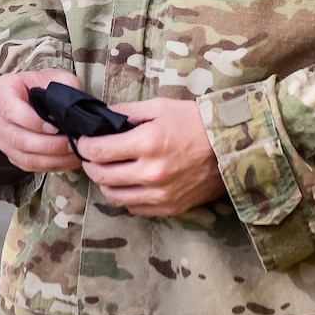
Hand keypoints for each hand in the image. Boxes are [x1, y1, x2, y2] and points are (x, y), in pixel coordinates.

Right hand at [0, 70, 83, 173]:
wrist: (41, 95)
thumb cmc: (47, 86)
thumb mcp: (59, 79)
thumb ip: (65, 91)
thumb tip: (72, 115)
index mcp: (2, 89)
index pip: (10, 109)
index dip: (33, 121)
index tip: (55, 126)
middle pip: (16, 137)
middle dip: (48, 145)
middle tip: (71, 143)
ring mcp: (0, 135)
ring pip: (22, 155)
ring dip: (51, 158)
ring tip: (72, 152)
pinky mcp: (9, 151)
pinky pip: (27, 164)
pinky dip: (49, 164)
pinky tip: (65, 158)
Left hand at [77, 98, 224, 217]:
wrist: (232, 147)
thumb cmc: (195, 122)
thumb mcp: (159, 106)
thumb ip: (126, 112)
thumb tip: (100, 117)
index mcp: (147, 144)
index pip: (97, 151)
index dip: (84, 146)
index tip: (83, 141)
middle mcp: (151, 173)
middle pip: (102, 176)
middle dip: (90, 165)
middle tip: (91, 156)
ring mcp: (161, 194)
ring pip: (115, 197)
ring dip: (105, 184)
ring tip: (107, 170)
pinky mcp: (171, 207)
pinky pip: (135, 208)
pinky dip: (125, 198)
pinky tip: (127, 184)